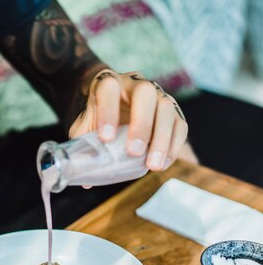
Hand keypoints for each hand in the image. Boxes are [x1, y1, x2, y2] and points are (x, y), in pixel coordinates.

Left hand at [69, 69, 188, 170]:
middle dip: (141, 124)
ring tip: (152, 165)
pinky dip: (174, 146)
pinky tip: (164, 164)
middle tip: (134, 152)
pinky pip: (180, 125)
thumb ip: (83, 147)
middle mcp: (136, 84)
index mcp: (109, 83)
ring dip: (161, 139)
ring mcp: (158, 95)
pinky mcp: (173, 112)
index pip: (108, 88)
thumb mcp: (84, 128)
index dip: (108, 112)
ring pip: (167, 108)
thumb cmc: (98, 120)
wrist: (115, 109)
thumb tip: (86, 181)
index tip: (106, 138)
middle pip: (145, 93)